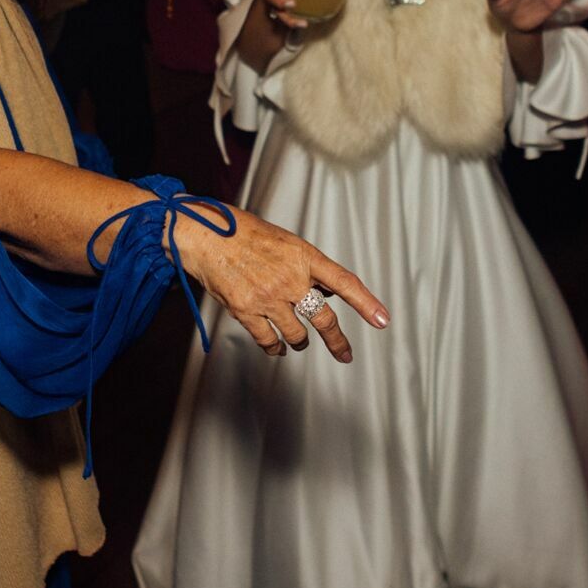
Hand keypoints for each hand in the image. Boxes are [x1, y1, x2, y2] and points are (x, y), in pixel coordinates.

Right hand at [173, 203, 389, 361]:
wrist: (205, 235)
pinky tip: (277, 348)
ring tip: (298, 342)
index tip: (383, 320)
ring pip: (296, 334)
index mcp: (303, 255)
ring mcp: (268, 296)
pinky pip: (268, 341)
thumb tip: (326, 292)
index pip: (344, 282)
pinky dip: (275, 348)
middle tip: (345, 354)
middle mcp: (290, 278)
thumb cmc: (243, 233)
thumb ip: (307, 267)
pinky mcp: (246, 311)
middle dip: (337, 341)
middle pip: (323, 319)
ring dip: (299, 342)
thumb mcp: (285, 242)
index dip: (366, 303)